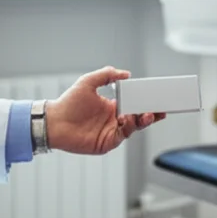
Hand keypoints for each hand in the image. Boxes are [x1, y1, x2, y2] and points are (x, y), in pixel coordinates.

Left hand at [45, 67, 165, 154]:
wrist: (54, 121)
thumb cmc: (69, 102)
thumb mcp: (88, 82)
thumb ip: (107, 75)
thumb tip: (126, 74)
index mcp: (112, 106)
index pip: (134, 104)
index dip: (146, 101)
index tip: (156, 96)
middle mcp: (114, 119)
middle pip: (138, 117)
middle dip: (152, 112)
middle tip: (162, 107)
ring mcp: (112, 132)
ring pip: (134, 127)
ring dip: (143, 120)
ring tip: (148, 113)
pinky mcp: (107, 143)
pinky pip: (123, 135)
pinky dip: (129, 127)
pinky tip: (130, 118)